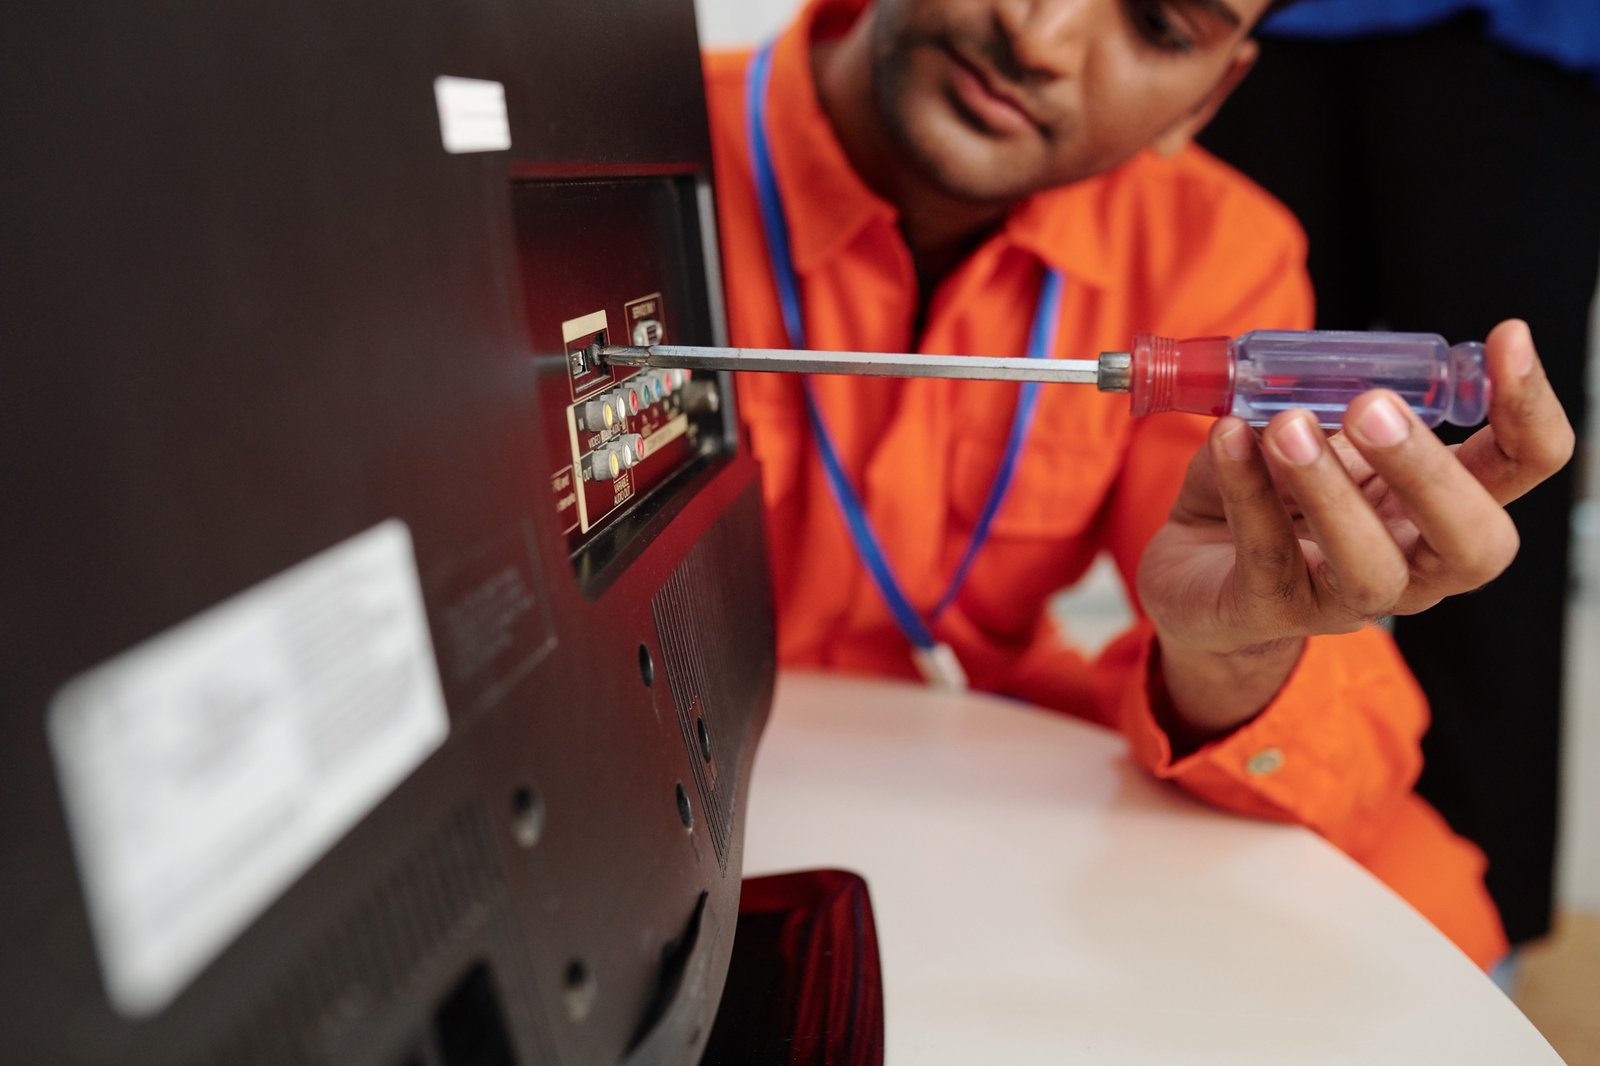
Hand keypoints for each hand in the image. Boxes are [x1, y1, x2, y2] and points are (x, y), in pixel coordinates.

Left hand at [1137, 319, 1574, 746]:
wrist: (1192, 572)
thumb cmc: (1273, 498)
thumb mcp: (1311, 436)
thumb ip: (1329, 402)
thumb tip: (1323, 367)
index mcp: (1439, 509)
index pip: (1519, 466)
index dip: (1527, 410)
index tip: (1506, 340)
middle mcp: (1413, 564)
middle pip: (1472, 543)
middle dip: (1430, 472)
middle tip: (1374, 406)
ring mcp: (1343, 600)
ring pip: (1371, 569)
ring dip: (1333, 494)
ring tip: (1288, 426)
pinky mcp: (1269, 611)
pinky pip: (1267, 555)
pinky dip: (1246, 490)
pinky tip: (1227, 438)